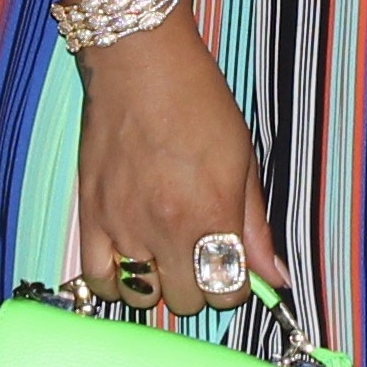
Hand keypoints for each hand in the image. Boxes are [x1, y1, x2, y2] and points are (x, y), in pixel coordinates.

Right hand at [71, 17, 289, 316]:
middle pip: (186, 302)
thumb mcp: (243, 161)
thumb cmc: (197, 102)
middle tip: (199, 255)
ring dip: (156, 285)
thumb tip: (276, 275)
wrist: (142, 64)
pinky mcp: (91, 216)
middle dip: (199, 285)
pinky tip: (128, 260)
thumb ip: (256, 226)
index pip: (227, 291)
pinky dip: (114, 280)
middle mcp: (167, 228)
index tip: (233, 268)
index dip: (235, 285)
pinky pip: (97, 278)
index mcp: (212, 215)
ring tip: (163, 255)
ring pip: (141, 297)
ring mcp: (124, 225)